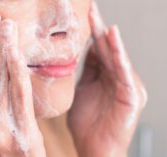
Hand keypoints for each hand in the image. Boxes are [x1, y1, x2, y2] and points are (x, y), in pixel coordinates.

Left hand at [68, 2, 147, 156]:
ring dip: (107, 38)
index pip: (98, 51)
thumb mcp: (81, 92)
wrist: (94, 149)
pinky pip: (123, 72)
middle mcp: (117, 78)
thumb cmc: (86, 125)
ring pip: (116, 57)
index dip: (89, 34)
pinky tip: (113, 38)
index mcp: (105, 78)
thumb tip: (79, 53)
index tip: (82, 16)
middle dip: (98, 29)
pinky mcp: (132, 96)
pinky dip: (119, 54)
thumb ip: (84, 73)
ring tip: (98, 19)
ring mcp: (126, 86)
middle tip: (90, 8)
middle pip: (107, 50)